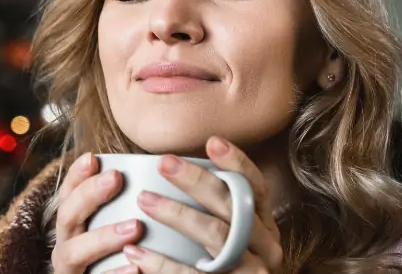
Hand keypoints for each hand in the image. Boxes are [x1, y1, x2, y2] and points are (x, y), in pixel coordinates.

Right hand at [51, 152, 143, 273]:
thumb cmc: (123, 258)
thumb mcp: (120, 230)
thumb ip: (129, 206)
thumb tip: (165, 168)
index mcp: (73, 228)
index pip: (68, 195)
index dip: (77, 176)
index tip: (94, 157)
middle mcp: (66, 247)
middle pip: (67, 217)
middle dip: (89, 196)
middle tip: (116, 178)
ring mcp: (71, 271)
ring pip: (74, 252)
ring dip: (102, 237)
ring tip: (134, 227)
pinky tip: (135, 268)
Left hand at [122, 137, 282, 273]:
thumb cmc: (224, 267)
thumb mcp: (231, 239)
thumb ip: (215, 212)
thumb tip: (173, 172)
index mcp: (264, 226)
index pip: (256, 188)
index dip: (237, 163)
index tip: (212, 141)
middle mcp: (266, 246)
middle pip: (233, 206)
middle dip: (198, 182)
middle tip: (164, 163)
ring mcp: (253, 270)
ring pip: (217, 235)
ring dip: (178, 214)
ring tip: (144, 200)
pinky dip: (162, 263)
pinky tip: (136, 252)